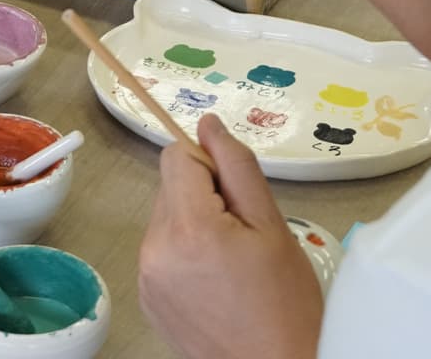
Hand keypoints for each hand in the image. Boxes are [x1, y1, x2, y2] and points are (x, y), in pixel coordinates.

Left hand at [138, 114, 323, 358]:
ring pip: (166, 217)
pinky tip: (214, 279)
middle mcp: (154, 249)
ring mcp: (146, 275)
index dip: (209, 165)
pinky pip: (161, 250)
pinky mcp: (145, 295)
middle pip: (170, 187)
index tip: (236, 196)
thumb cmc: (285, 306)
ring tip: (231, 261)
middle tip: (243, 234)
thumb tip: (209, 124)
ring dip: (194, 225)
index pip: (176, 156)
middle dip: (205, 197)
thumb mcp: (272, 227)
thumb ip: (237, 167)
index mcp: (187, 228)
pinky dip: (184, 253)